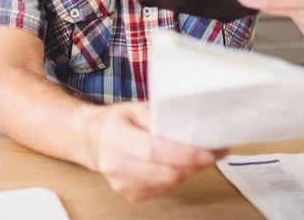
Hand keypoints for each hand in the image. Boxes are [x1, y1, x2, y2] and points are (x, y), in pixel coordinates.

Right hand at [91, 102, 224, 201]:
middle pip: (164, 173)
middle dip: (194, 164)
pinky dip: (176, 178)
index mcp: (115, 138)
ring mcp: (122, 183)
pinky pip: (163, 190)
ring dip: (188, 171)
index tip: (207, 152)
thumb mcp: (133, 108)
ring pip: (168, 184)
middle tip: (212, 152)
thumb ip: (158, 115)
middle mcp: (115, 164)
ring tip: (198, 156)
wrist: (91, 140)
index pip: (153, 151)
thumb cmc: (114, 123)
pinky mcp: (131, 195)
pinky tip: (178, 165)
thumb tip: (188, 122)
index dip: (184, 155)